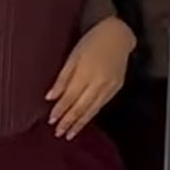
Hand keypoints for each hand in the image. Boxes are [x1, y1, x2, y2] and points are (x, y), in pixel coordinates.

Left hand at [46, 18, 135, 139]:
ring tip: (70, 134)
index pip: (70, 97)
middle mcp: (99, 82)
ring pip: (92, 110)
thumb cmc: (92, 41)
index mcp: (86, 72)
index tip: (51, 120)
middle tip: (58, 133)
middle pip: (81, 107)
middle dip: (69, 121)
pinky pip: (101, 105)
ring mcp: (110, 87)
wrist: (118, 34)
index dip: (60, 110)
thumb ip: (63, 78)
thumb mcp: (73, 55)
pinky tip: (84, 121)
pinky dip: (91, 115)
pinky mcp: (116, 88)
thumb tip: (51, 97)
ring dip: (80, 123)